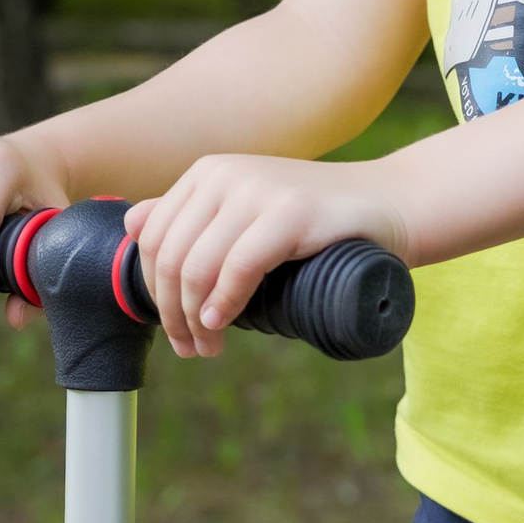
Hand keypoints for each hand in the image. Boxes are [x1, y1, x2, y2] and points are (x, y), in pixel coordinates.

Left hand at [127, 154, 411, 358]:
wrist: (390, 204)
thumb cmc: (318, 220)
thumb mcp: (246, 212)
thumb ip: (194, 215)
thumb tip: (133, 224)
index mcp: (207, 173)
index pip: (152, 238)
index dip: (154, 292)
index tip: (175, 331)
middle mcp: (225, 174)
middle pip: (170, 256)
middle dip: (171, 313)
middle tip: (191, 349)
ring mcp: (258, 189)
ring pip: (197, 265)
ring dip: (194, 319)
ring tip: (209, 346)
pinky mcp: (290, 212)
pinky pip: (238, 266)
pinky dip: (223, 303)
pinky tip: (221, 324)